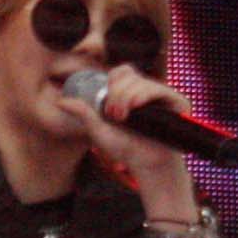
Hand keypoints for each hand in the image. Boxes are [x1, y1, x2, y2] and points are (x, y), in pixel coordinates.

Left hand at [68, 64, 194, 188]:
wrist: (147, 165)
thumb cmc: (125, 150)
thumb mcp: (99, 130)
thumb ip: (83, 113)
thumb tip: (61, 101)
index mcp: (130, 92)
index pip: (121, 71)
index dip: (112, 82)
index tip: (107, 105)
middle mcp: (147, 91)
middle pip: (128, 73)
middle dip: (116, 93)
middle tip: (115, 115)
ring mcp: (162, 96)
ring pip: (140, 81)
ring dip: (126, 98)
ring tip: (124, 118)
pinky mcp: (177, 102)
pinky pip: (159, 88)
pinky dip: (144, 95)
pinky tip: (136, 107)